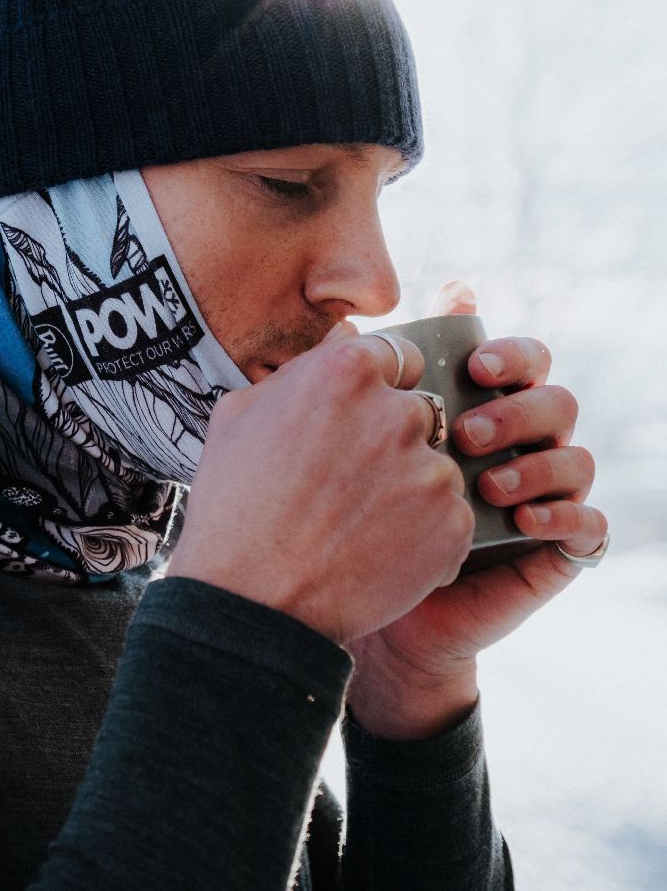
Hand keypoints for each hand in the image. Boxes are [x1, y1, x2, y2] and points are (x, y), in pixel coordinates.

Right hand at [168, 322, 474, 644]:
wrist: (250, 601)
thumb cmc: (233, 505)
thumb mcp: (239, 412)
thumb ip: (298, 371)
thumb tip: (336, 341)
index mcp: (346, 371)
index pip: (397, 356)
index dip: (378, 388)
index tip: (359, 420)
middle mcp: (397, 412)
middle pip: (418, 411)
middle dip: (391, 440)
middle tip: (348, 482)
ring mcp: (429, 470)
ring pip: (434, 465)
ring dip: (408, 488)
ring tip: (357, 525)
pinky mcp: (452, 526)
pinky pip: (449, 517)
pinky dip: (423, 535)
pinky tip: (376, 553)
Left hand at [346, 281, 607, 737]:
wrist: (372, 608)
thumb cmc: (362, 514)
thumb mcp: (359, 447)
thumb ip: (361, 389)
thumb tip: (347, 331)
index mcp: (485, 408)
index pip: (520, 359)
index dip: (507, 352)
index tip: (470, 365)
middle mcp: (523, 445)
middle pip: (554, 399)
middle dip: (514, 409)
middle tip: (464, 433)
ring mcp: (546, 495)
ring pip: (576, 457)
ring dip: (533, 464)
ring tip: (483, 484)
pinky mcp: (559, 549)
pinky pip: (591, 525)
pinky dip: (563, 516)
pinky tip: (522, 521)